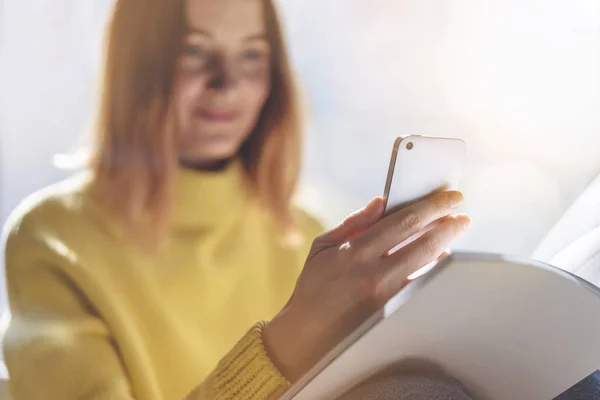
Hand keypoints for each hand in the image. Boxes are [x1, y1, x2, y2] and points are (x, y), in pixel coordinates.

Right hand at [263, 191, 470, 381]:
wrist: (307, 333)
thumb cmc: (314, 287)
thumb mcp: (323, 247)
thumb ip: (353, 222)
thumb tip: (381, 202)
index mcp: (354, 251)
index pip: (402, 221)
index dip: (431, 206)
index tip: (449, 197)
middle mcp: (372, 273)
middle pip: (423, 242)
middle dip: (448, 223)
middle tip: (463, 212)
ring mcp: (385, 296)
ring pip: (428, 266)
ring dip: (445, 245)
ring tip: (454, 231)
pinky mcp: (393, 314)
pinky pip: (423, 287)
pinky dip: (435, 270)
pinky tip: (441, 259)